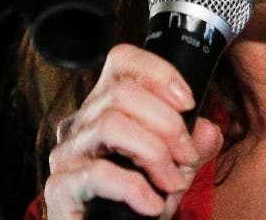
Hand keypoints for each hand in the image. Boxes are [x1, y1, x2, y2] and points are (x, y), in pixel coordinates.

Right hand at [43, 44, 223, 218]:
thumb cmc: (137, 204)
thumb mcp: (174, 170)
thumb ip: (194, 147)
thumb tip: (207, 130)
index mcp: (105, 107)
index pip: (122, 60)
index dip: (158, 72)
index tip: (189, 102)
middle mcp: (81, 123)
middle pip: (122, 92)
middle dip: (167, 123)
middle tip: (187, 156)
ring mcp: (66, 154)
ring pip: (110, 124)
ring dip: (153, 153)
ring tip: (173, 182)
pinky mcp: (58, 187)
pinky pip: (97, 173)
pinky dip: (134, 188)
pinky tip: (152, 205)